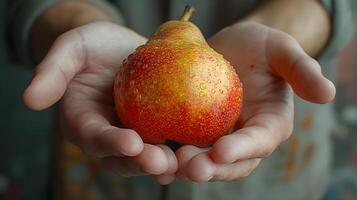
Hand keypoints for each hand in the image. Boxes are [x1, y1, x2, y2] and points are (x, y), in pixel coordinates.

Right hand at [24, 22, 176, 184]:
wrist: (122, 46)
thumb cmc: (95, 45)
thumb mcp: (71, 49)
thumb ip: (52, 71)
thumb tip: (29, 99)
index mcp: (84, 122)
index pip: (94, 136)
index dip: (110, 143)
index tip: (130, 143)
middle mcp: (109, 135)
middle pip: (123, 156)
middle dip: (142, 162)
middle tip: (163, 162)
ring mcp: (135, 134)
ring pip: (147, 157)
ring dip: (165, 164)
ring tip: (184, 163)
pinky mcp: (158, 128)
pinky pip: (169, 143)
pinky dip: (182, 150)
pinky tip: (200, 152)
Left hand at [176, 22, 335, 181]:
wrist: (229, 48)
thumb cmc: (259, 47)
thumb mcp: (281, 50)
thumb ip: (301, 70)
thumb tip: (328, 93)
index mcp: (268, 125)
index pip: (260, 142)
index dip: (244, 149)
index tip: (223, 150)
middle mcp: (243, 139)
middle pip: (230, 162)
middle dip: (213, 168)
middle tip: (191, 167)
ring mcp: (217, 138)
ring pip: (204, 161)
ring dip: (187, 168)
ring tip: (169, 165)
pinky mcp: (194, 132)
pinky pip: (182, 147)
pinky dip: (169, 155)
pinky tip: (152, 155)